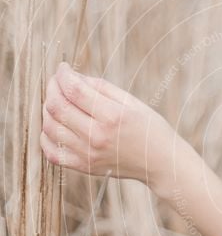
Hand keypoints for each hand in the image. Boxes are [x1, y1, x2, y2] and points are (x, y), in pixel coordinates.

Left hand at [40, 61, 173, 184]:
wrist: (160, 162)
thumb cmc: (149, 128)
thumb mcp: (130, 101)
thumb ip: (99, 87)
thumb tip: (71, 77)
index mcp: (112, 116)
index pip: (74, 89)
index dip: (63, 74)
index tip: (63, 68)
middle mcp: (97, 136)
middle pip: (57, 107)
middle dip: (52, 88)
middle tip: (57, 82)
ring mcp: (88, 154)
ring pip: (50, 127)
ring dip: (47, 110)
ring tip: (57, 101)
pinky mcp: (84, 167)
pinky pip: (52, 153)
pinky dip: (46, 137)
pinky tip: (55, 126)